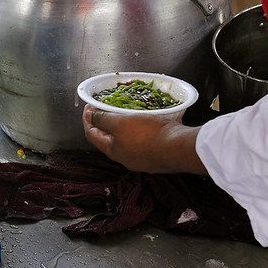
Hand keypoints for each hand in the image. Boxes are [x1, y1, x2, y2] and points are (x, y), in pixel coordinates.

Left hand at [83, 105, 206, 175]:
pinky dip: (139, 131)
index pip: (92, 135)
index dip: (87, 120)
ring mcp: (141, 159)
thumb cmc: (149, 134)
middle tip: (105, 108)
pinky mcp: (156, 156)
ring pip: (126, 141)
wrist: (180, 148)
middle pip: (108, 139)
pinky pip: (142, 142)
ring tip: (125, 113)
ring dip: (123, 127)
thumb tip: (92, 117)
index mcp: (113, 150)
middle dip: (104, 123)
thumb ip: (103, 120)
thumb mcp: (121, 122)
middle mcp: (125, 158)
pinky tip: (146, 123)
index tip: (88, 107)